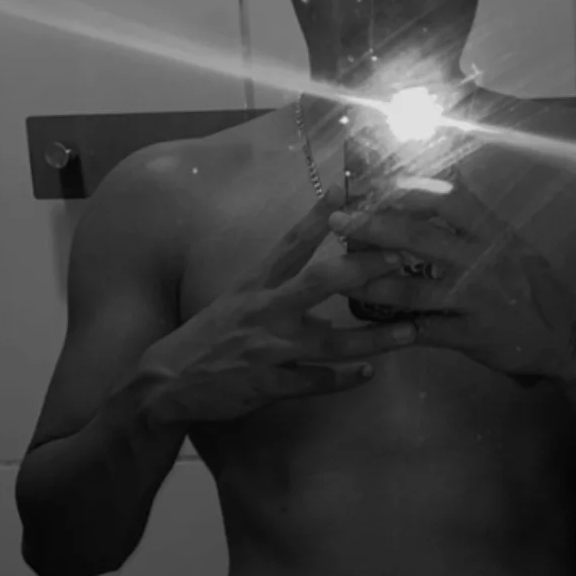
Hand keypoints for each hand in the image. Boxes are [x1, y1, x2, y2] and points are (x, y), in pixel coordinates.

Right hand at [141, 201, 417, 425]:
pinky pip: (314, 382)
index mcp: (256, 285)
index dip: (321, 215)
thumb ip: (277, 295)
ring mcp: (268, 349)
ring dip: (373, 338)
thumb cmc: (206, 341)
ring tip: (411, 332)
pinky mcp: (268, 384)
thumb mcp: (237, 305)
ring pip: (331, 342)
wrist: (164, 385)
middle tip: (402, 254)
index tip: (349, 190)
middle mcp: (264, 310)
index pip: (292, 243)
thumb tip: (321, 296)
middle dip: (364, 267)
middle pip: (321, 282)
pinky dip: (343, 379)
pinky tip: (368, 374)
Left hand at [328, 164, 575, 380]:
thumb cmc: (535, 285)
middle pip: (417, 236)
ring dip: (368, 284)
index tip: (375, 185)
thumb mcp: (512, 244)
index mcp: (493, 232)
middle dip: (371, 226)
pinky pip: (423, 331)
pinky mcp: (471, 336)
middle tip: (339, 221)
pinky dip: (395, 329)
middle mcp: (483, 260)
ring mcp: (475, 300)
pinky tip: (371, 326)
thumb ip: (475, 222)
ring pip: (409, 289)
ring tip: (338, 277)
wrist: (568, 336)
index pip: (446, 198)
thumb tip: (435, 187)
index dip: (406, 190)